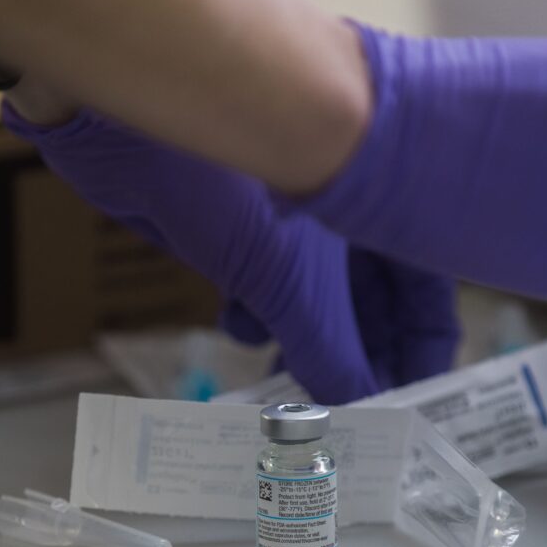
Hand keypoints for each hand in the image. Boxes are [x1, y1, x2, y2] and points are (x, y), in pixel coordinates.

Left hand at [1, 103, 458, 402]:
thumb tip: (357, 408)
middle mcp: (350, 224)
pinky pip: (268, 295)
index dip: (423, 351)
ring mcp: (296, 232)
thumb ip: (328, 352)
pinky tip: (238, 328)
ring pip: (319, 307)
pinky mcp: (245, 239)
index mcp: (384, 217)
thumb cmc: (226, 187)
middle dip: (362, 361)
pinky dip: (257, 319)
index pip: (428, 294)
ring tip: (292, 388)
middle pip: (375, 307)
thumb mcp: (290, 283)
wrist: (118, 129)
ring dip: (307, 349)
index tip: (411, 405)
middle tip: (350, 417)